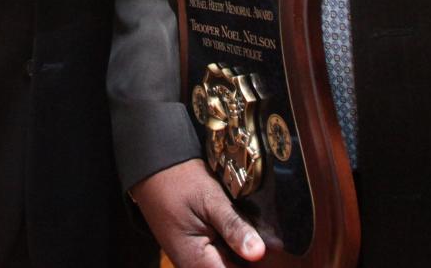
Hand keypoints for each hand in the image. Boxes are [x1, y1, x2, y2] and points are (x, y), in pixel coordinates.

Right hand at [132, 159, 264, 266]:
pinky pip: (225, 256)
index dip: (260, 265)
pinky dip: (237, 243)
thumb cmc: (180, 182)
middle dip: (255, 256)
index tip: (276, 248)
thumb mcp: (210, 199)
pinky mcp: (201, 252)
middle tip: (273, 236)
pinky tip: (248, 228)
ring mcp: (199, 261)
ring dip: (246, 249)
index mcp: (199, 263)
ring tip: (265, 230)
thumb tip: (260, 252)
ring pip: (233, 264)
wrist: (155, 171)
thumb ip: (233, 226)